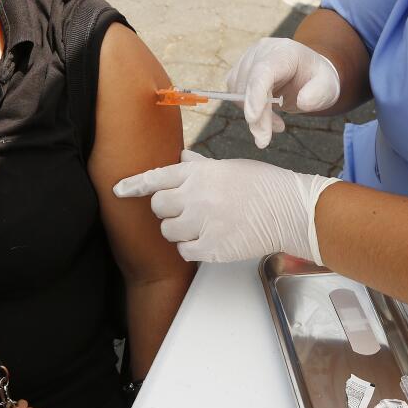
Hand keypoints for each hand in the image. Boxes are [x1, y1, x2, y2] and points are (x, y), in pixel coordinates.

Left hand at [113, 150, 339, 263]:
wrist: (289, 209)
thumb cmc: (263, 184)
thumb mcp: (228, 167)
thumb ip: (199, 166)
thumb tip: (181, 156)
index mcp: (199, 173)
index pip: (157, 177)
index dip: (134, 184)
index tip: (118, 190)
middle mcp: (197, 196)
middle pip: (158, 206)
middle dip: (167, 209)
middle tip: (184, 210)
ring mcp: (204, 223)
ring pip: (168, 231)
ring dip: (178, 230)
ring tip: (200, 225)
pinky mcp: (213, 248)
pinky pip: (184, 251)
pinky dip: (191, 248)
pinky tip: (207, 239)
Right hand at [225, 38, 340, 148]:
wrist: (307, 72)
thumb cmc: (317, 78)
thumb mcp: (328, 85)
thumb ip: (318, 93)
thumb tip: (303, 102)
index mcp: (283, 51)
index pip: (263, 71)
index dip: (255, 95)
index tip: (253, 118)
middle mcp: (261, 52)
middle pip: (249, 86)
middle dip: (256, 117)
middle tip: (264, 140)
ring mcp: (247, 61)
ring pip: (238, 94)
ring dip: (254, 117)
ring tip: (277, 124)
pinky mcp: (239, 73)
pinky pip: (236, 97)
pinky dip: (250, 113)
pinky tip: (267, 118)